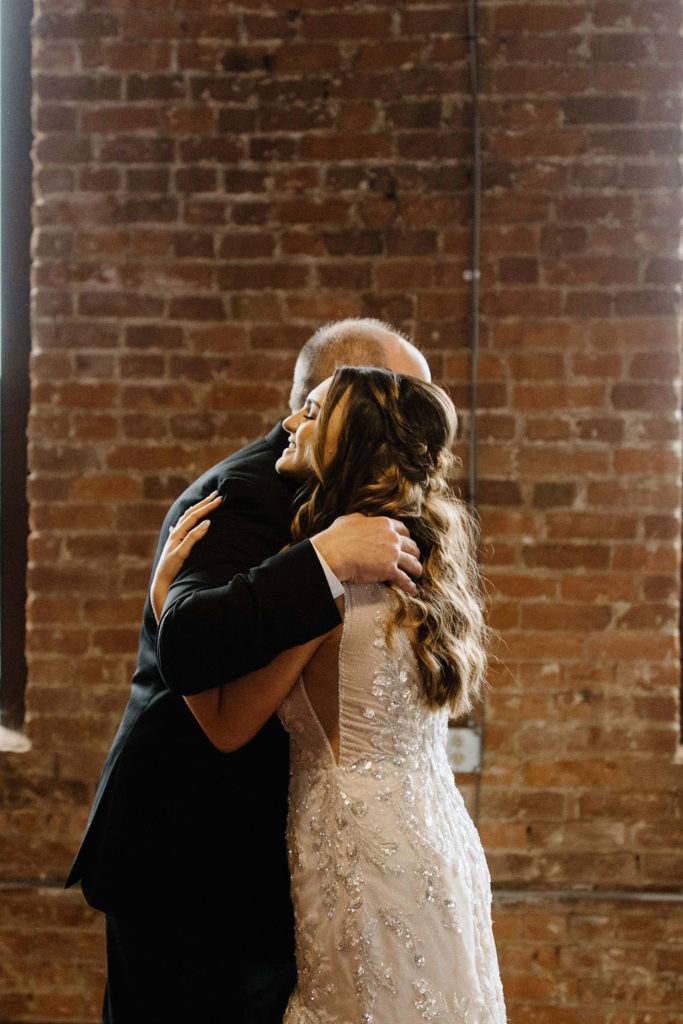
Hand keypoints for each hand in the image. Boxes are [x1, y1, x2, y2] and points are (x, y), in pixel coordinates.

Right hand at [150, 492, 221, 621]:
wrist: (162, 583)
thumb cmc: (172, 567)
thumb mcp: (181, 550)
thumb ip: (187, 537)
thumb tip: (193, 525)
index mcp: (177, 532)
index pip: (191, 514)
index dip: (203, 504)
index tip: (216, 497)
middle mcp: (175, 534)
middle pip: (191, 513)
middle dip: (205, 502)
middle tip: (218, 494)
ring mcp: (175, 542)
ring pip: (189, 521)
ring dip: (203, 510)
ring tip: (215, 502)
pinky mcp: (178, 552)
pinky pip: (188, 538)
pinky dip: (197, 530)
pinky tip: (207, 523)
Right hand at [311, 513, 421, 595]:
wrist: (334, 553)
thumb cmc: (337, 537)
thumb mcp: (349, 520)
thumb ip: (361, 519)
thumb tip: (363, 519)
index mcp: (385, 524)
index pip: (403, 530)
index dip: (407, 538)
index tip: (407, 544)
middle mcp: (393, 538)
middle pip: (412, 546)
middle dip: (414, 553)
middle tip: (414, 558)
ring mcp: (393, 554)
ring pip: (413, 562)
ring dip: (416, 569)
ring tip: (417, 573)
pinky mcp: (390, 570)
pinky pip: (405, 580)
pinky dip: (410, 586)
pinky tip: (413, 590)